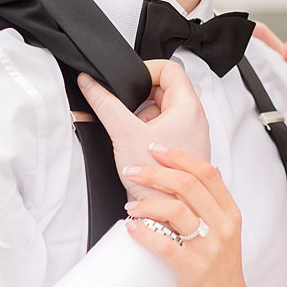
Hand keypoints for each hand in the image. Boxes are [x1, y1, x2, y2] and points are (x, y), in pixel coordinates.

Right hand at [77, 60, 209, 200]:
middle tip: (127, 116)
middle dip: (139, 101)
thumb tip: (91, 83)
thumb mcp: (124, 134)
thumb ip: (104, 103)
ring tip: (133, 139)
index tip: (128, 82)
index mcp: (188, 107)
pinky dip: (147, 136)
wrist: (170, 217)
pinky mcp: (183, 151)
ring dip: (142, 121)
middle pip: (164, 90)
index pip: (170, 69)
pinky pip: (163, 132)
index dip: (146, 69)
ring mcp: (190, 135)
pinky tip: (138, 151)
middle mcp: (195, 119)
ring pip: (161, 112)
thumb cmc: (160, 184)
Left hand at [120, 145, 258, 286]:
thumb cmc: (222, 277)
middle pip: (187, 185)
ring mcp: (209, 248)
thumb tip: (184, 183)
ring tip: (131, 206)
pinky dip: (144, 232)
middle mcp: (222, 227)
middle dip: (155, 172)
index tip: (156, 149)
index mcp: (230, 215)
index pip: (206, 173)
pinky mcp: (194, 270)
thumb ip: (209, 211)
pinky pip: (164, 244)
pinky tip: (132, 228)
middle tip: (133, 170)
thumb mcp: (224, 236)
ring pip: (175, 210)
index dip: (179, 157)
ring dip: (146, 203)